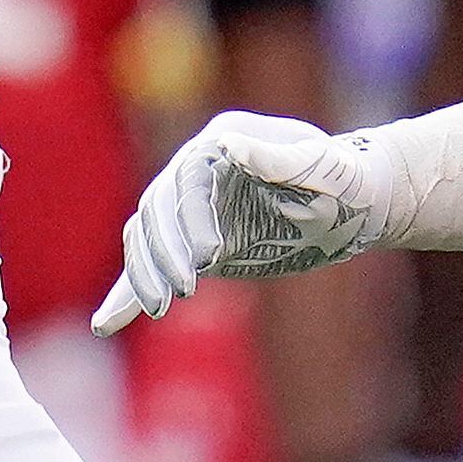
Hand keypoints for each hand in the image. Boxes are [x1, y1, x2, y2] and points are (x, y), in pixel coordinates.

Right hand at [100, 112, 391, 333]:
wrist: (355, 202)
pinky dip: (130, 291)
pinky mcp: (196, 242)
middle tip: (178, 295)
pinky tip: (107, 322)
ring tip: (155, 308)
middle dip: (164, 252)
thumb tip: (229, 145)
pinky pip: (154, 264)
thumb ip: (279, 158)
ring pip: (147, 236)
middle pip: (159, 208)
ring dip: (145, 274)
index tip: (206, 257)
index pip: (187, 177)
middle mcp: (200, 167)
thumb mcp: (323, 169)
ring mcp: (194, 205)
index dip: (189, 217)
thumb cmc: (346, 180)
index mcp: (226, 139)